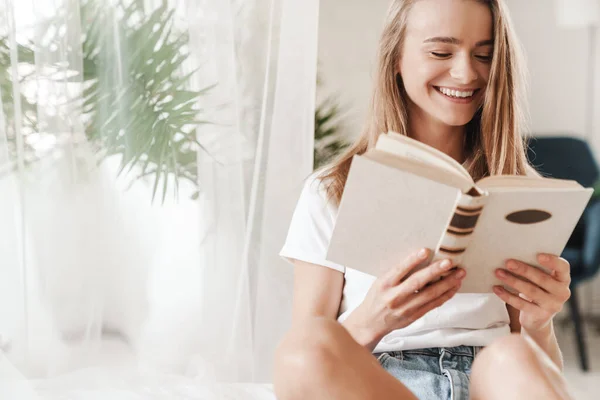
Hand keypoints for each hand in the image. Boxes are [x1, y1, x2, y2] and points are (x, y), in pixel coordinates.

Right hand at [343, 248, 465, 349]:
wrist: (371, 322)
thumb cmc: (377, 297)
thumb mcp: (380, 282)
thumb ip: (397, 273)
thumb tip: (421, 259)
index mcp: (384, 284)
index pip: (400, 270)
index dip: (413, 260)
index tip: (425, 251)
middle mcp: (395, 296)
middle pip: (418, 282)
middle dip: (435, 271)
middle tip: (449, 262)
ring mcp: (406, 308)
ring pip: (430, 294)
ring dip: (447, 283)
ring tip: (459, 274)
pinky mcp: (414, 316)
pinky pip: (434, 304)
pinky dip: (446, 295)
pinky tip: (454, 287)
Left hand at [493, 254, 570, 331]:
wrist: (537, 318)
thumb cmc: (537, 289)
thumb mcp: (540, 280)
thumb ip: (534, 268)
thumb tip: (512, 258)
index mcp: (563, 279)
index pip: (563, 267)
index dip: (552, 261)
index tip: (538, 255)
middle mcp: (562, 293)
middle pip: (543, 279)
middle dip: (524, 270)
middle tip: (508, 262)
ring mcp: (552, 306)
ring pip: (531, 291)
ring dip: (513, 281)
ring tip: (498, 273)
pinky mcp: (540, 315)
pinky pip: (522, 304)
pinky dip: (507, 295)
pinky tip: (497, 288)